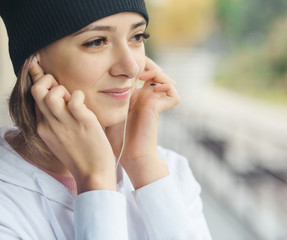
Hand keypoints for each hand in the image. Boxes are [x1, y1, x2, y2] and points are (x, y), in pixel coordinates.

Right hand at [29, 60, 116, 193]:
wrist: (94, 174)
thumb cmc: (82, 155)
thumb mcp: (61, 138)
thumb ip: (57, 121)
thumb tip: (62, 101)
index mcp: (43, 127)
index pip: (34, 98)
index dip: (39, 82)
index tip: (44, 72)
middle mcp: (50, 125)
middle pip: (37, 91)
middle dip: (47, 80)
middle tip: (62, 87)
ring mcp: (65, 124)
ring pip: (50, 95)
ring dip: (63, 89)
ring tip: (74, 99)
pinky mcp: (83, 123)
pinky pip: (75, 100)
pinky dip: (79, 96)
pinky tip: (85, 105)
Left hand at [107, 57, 179, 188]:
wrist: (129, 155)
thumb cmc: (115, 139)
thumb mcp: (105, 113)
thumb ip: (100, 100)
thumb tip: (84, 86)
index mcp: (135, 97)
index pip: (140, 73)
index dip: (135, 65)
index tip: (120, 66)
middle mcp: (147, 98)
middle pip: (154, 72)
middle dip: (147, 65)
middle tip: (136, 67)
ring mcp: (155, 102)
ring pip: (165, 79)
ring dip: (156, 72)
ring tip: (142, 75)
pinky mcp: (161, 108)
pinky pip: (173, 92)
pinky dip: (166, 86)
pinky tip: (151, 86)